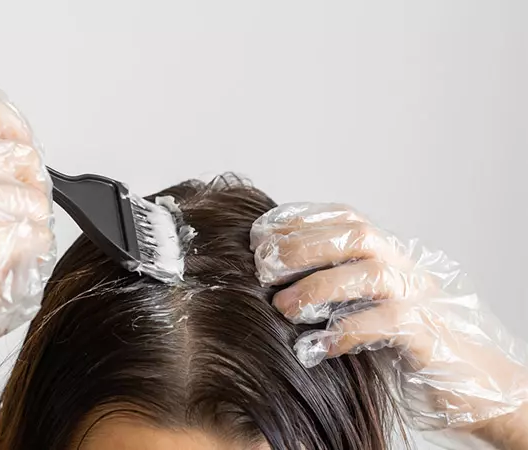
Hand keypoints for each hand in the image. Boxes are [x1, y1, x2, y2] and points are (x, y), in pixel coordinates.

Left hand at [251, 203, 527, 446]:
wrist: (467, 380)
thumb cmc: (402, 342)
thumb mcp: (362, 305)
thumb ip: (331, 286)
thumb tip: (269, 280)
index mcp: (385, 255)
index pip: (342, 218)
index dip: (298, 220)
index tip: (258, 235)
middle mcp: (403, 267)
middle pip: (355, 234)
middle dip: (302, 246)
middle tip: (263, 269)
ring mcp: (418, 298)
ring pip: (371, 273)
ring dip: (319, 287)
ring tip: (282, 307)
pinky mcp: (427, 335)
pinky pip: (388, 322)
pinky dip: (347, 331)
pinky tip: (315, 347)